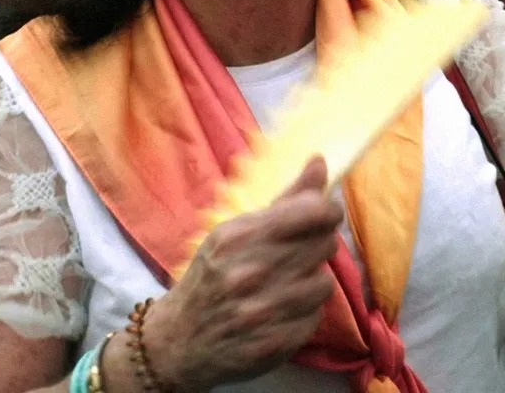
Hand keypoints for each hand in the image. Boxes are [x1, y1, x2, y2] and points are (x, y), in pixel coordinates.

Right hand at [142, 158, 343, 391]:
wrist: (176, 342)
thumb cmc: (210, 278)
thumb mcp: (233, 232)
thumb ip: (284, 199)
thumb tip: (320, 161)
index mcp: (238, 238)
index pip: (311, 213)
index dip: (328, 210)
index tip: (327, 213)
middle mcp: (250, 274)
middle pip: (323, 244)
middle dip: (319, 244)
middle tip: (301, 250)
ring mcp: (261, 312)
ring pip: (324, 282)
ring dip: (313, 280)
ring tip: (291, 281)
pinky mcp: (273, 343)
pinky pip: (315, 316)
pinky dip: (305, 312)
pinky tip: (284, 309)